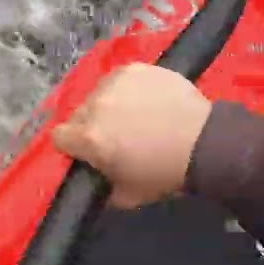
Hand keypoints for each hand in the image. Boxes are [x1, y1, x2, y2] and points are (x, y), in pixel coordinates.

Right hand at [51, 63, 211, 208]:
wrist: (204, 142)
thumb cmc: (164, 173)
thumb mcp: (126, 196)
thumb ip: (100, 185)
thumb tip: (95, 176)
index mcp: (89, 137)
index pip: (58, 136)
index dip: (72, 146)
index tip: (87, 151)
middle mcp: (96, 105)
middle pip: (78, 114)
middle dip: (91, 125)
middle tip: (115, 135)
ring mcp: (115, 82)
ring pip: (98, 94)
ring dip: (108, 104)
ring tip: (133, 115)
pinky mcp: (135, 68)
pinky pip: (119, 79)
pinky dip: (127, 89)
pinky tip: (145, 99)